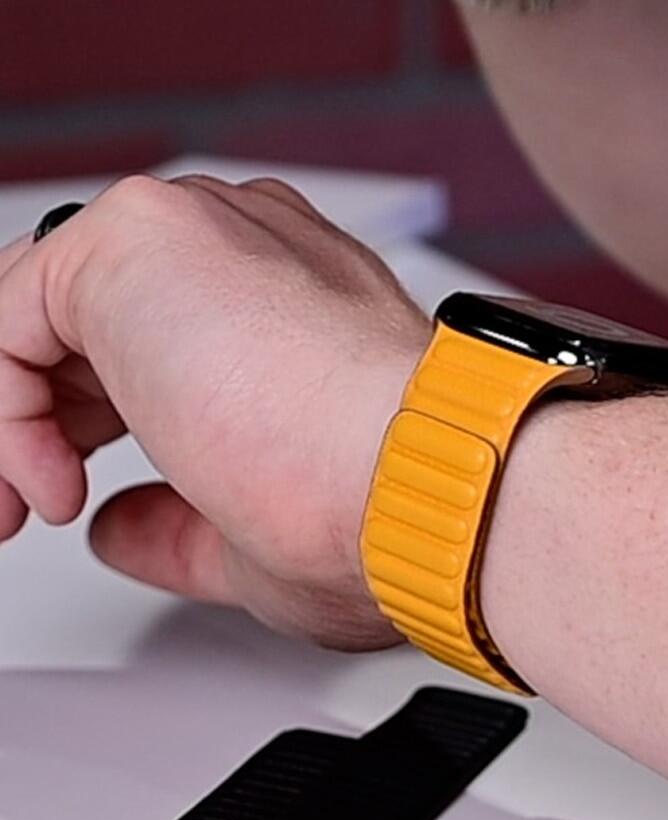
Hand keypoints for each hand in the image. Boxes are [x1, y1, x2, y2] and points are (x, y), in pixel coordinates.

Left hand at [0, 174, 428, 647]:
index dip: (106, 426)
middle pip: (96, 321)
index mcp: (293, 309)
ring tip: (35, 500)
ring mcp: (203, 236)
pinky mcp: (141, 236)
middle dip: (50, 422)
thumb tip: (122, 530)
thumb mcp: (250, 536)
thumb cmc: (381, 515)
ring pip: (51, 311)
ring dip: (22, 418)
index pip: (163, 343)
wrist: (426, 486)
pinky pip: (14, 313)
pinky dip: (7, 404)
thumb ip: (175, 525)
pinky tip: (51, 471)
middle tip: (40, 503)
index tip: (86, 496)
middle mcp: (250, 256)